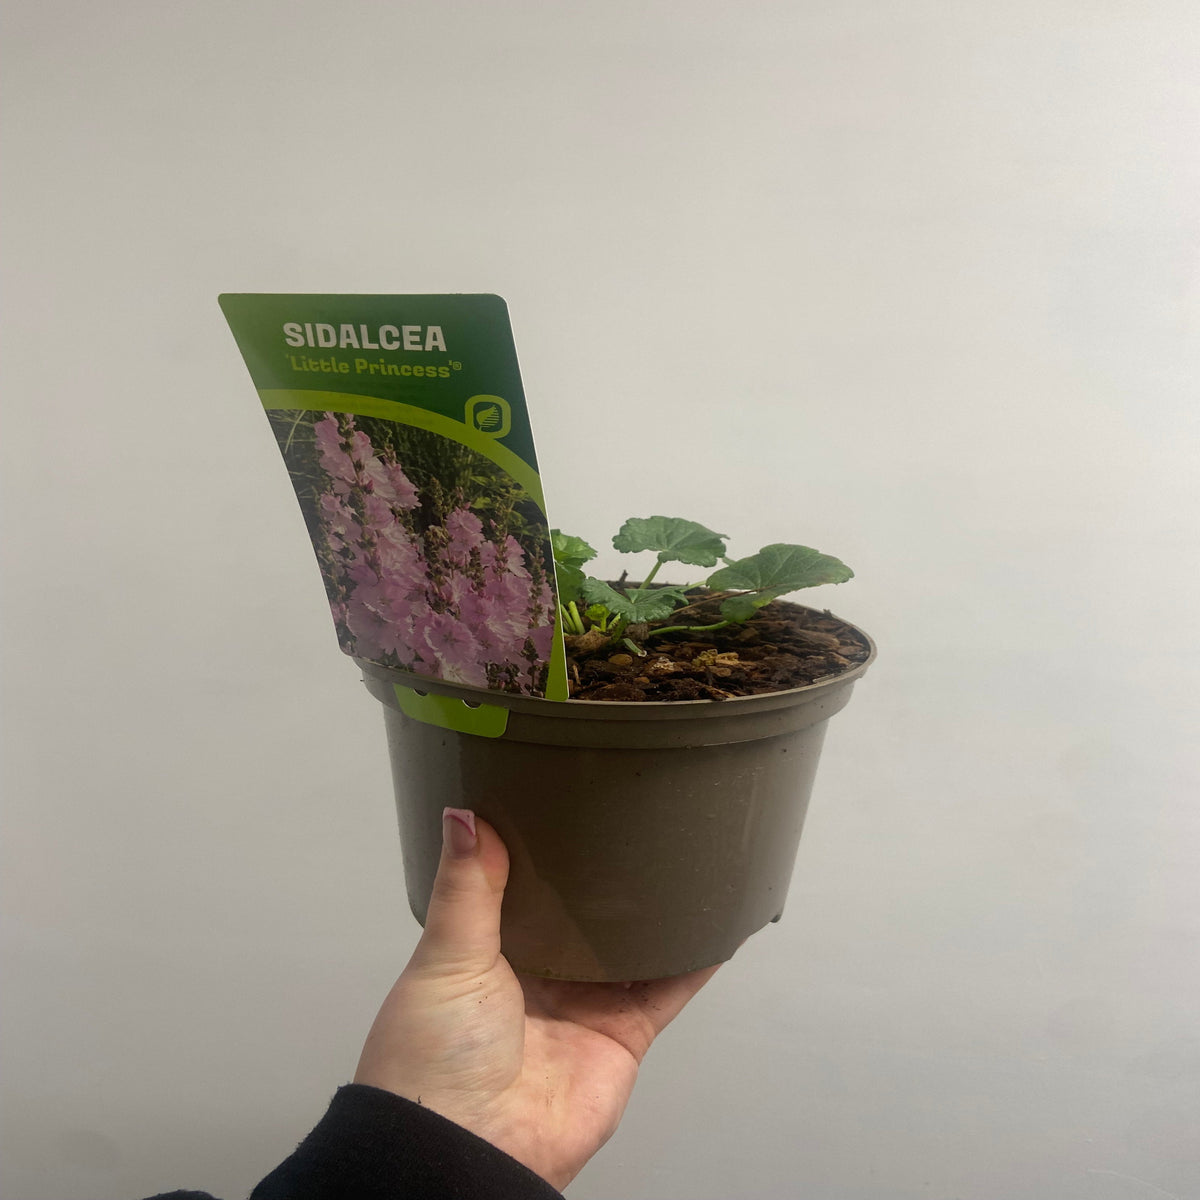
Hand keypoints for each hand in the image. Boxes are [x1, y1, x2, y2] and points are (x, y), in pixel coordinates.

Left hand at [354, 808, 721, 1190]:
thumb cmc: (433, 1058)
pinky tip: (713, 927)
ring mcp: (583, 1006)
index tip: (569, 807)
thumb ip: (466, 887)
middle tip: (635, 824)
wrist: (469, 1145)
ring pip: (631, 949)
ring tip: (683, 862)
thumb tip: (462, 816)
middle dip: (607, 882)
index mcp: (489, 952)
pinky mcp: (621, 1035)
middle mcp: (539, 977)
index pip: (523, 890)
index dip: (545, 855)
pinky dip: (692, 962)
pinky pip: (665, 991)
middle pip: (584, 919)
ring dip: (655, 915)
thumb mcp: (446, 956)